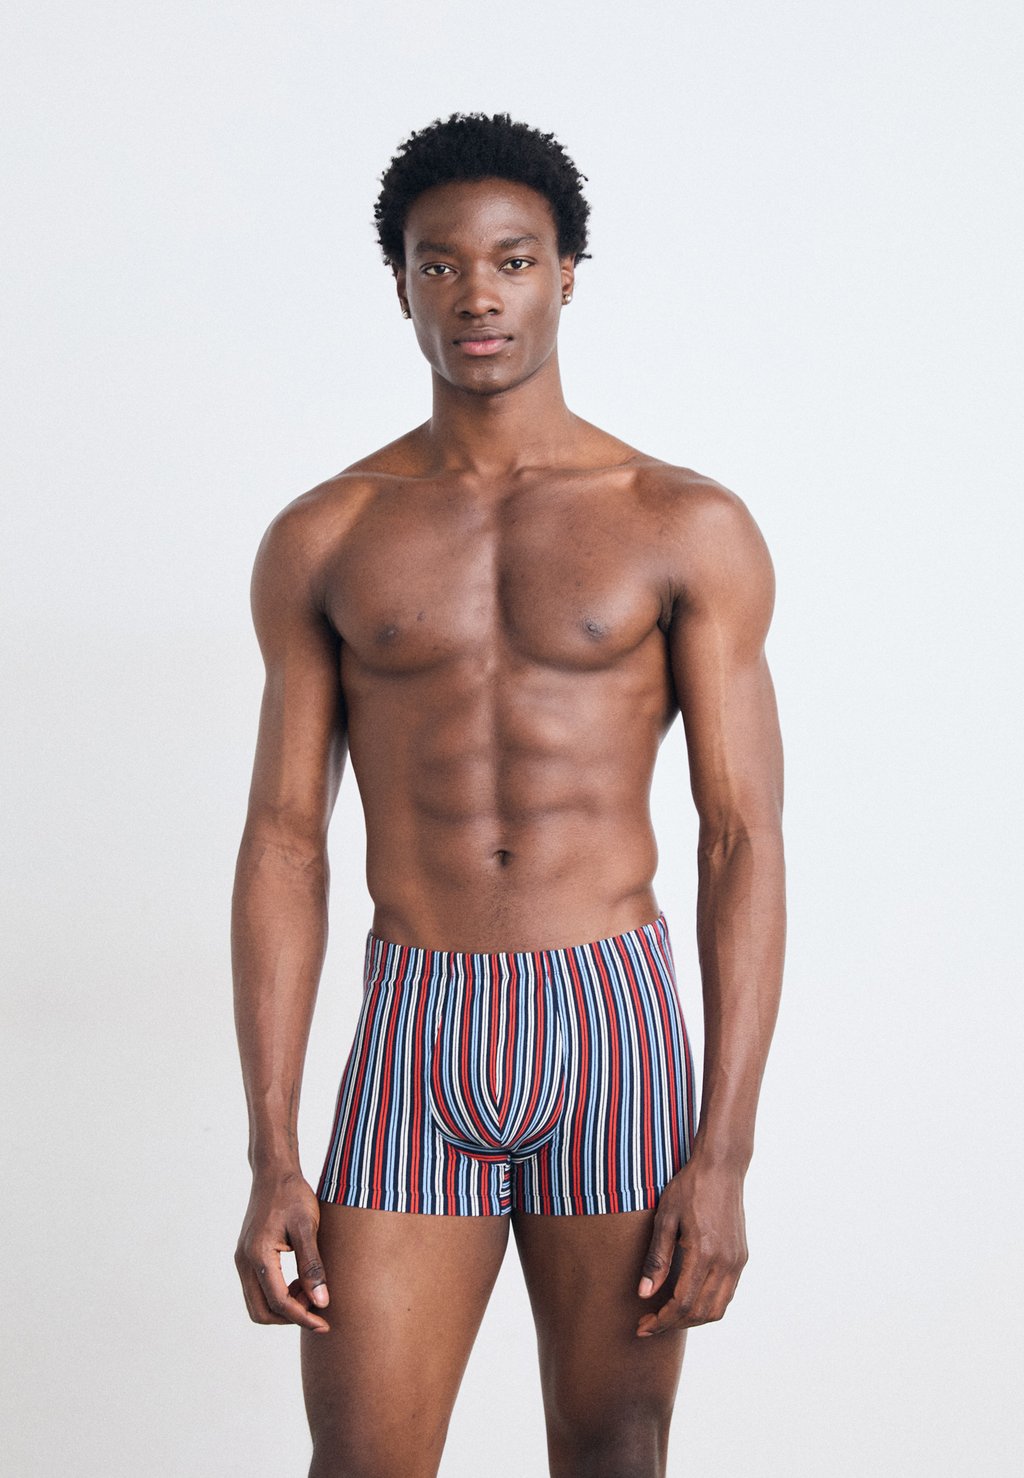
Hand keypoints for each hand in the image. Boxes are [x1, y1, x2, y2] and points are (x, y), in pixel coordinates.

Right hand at [235, 1170, 329, 1332]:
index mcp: (258, 1255)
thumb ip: (312, 1265)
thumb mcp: (308, 1227)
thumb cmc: (293, 1195)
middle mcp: (244, 1261)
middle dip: (290, 1317)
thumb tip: (321, 1302)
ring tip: (310, 1292)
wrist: (273, 1173)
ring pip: (258, 1303)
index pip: (279, 1302)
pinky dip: (277, 1295)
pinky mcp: (246, 1257)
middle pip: (261, 1311)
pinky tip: (299, 1283)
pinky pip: (258, 1289)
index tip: (325, 1324)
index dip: (303, 1317)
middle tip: (317, 1308)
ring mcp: (242, 1260)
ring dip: (283, 1307)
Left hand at [635, 1158, 747, 1335]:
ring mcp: (737, 1261)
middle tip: (648, 1323)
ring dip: (691, 1319)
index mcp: (704, 1252)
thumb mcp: (665, 1218)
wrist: (721, 1167)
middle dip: (673, 1324)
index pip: (682, 1303)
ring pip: (717, 1309)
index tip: (642, 1326)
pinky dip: (706, 1306)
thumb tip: (644, 1294)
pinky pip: (726, 1294)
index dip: (661, 1320)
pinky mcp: (741, 1257)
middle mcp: (725, 1262)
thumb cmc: (689, 1188)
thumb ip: (656, 1259)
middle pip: (700, 1313)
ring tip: (666, 1315)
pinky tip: (687, 1299)